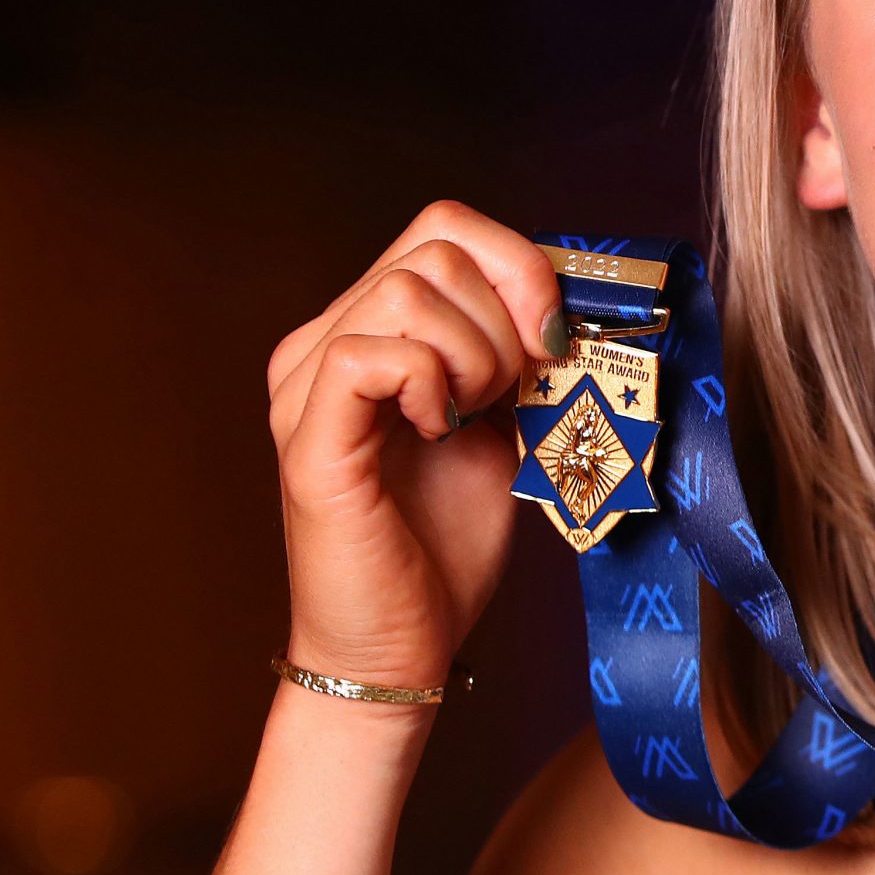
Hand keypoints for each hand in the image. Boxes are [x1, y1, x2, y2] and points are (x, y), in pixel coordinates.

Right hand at [265, 201, 565, 691]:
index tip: (553, 339)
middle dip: (508, 315)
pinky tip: (437, 430)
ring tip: (468, 420)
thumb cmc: (446, 544)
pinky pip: (369, 351)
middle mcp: (321, 343)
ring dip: (474, 354)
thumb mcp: (504, 423)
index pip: (444, 228)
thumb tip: (571, 302)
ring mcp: (304, 387)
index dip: (517, 264)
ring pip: (407, 289)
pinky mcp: (307, 438)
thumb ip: (518, 355)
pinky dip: (428, 381)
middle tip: (511, 395)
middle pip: (435, 246)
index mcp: (368, 330)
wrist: (403, 646)